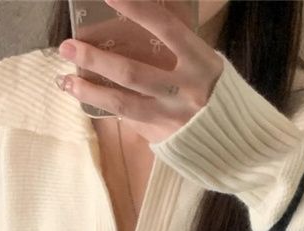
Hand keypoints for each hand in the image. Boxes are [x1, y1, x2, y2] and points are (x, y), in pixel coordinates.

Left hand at [53, 0, 224, 144]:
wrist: (238, 143)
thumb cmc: (218, 94)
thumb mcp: (207, 63)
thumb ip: (179, 48)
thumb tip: (140, 22)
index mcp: (201, 63)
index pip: (166, 28)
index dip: (137, 10)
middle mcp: (186, 91)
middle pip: (132, 72)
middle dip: (95, 58)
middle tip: (67, 46)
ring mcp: (173, 118)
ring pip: (123, 104)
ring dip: (90, 91)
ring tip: (66, 81)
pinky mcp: (164, 137)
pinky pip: (131, 120)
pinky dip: (109, 108)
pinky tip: (89, 98)